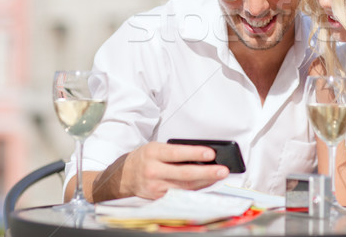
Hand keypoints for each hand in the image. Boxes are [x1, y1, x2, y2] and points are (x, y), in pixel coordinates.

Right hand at [92, 141, 229, 200]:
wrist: (122, 176)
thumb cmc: (143, 158)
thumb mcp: (156, 148)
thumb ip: (175, 152)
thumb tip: (200, 156)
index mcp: (153, 153)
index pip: (177, 153)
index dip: (195, 154)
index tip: (211, 154)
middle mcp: (153, 170)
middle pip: (184, 174)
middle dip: (206, 172)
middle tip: (222, 170)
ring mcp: (156, 187)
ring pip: (185, 186)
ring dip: (204, 182)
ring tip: (219, 176)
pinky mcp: (158, 197)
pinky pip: (180, 193)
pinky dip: (195, 188)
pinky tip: (206, 184)